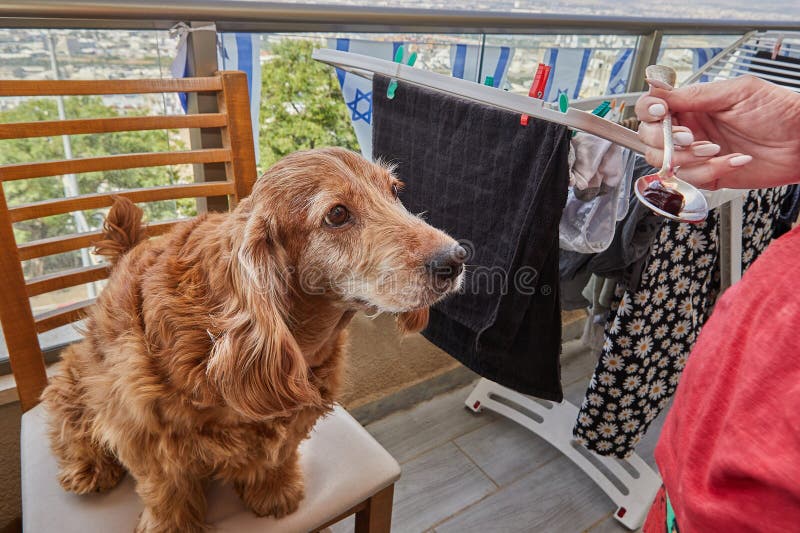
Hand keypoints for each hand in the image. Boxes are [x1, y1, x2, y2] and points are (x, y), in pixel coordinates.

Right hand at [635, 75, 799, 189]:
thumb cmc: (780, 111)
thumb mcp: (737, 92)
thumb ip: (694, 94)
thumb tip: (658, 89)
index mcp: (692, 105)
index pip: (651, 107)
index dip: (648, 111)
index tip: (661, 112)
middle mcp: (689, 129)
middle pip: (649, 139)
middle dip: (666, 140)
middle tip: (689, 136)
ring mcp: (696, 154)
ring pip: (665, 163)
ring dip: (689, 158)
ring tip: (716, 149)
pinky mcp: (707, 175)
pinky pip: (691, 180)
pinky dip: (712, 171)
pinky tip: (734, 160)